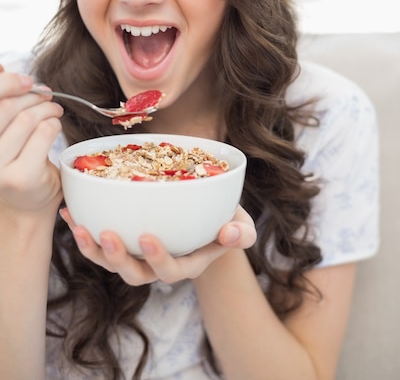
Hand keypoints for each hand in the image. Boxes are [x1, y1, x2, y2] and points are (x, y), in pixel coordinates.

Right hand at [0, 66, 63, 213]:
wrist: (26, 206)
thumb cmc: (15, 163)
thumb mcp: (3, 131)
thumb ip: (3, 105)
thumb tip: (2, 68)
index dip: (6, 83)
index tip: (25, 80)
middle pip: (6, 107)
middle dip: (32, 96)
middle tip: (46, 96)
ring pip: (27, 118)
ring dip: (47, 108)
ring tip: (54, 110)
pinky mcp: (19, 176)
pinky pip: (43, 133)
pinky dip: (54, 124)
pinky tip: (55, 125)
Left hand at [60, 205, 256, 285]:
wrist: (206, 218)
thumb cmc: (224, 221)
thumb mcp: (240, 225)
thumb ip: (241, 232)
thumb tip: (231, 233)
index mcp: (185, 264)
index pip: (169, 270)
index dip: (156, 258)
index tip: (146, 237)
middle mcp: (156, 265)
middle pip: (133, 273)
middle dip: (117, 258)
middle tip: (106, 234)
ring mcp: (137, 255)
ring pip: (110, 262)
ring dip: (92, 248)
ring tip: (79, 226)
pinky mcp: (123, 241)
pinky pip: (98, 242)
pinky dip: (83, 228)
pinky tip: (70, 212)